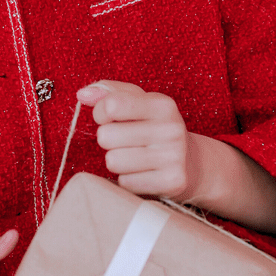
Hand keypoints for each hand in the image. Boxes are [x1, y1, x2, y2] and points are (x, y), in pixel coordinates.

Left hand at [78, 80, 193, 197]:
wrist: (192, 164)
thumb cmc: (154, 128)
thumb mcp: (139, 103)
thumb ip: (108, 93)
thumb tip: (82, 95)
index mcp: (162, 105)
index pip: (111, 105)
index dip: (101, 113)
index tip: (110, 118)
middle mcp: (171, 129)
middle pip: (105, 136)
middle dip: (108, 141)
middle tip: (125, 142)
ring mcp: (173, 157)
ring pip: (113, 161)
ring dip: (117, 162)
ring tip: (134, 158)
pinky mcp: (172, 182)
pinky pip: (125, 182)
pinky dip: (128, 180)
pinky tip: (143, 173)